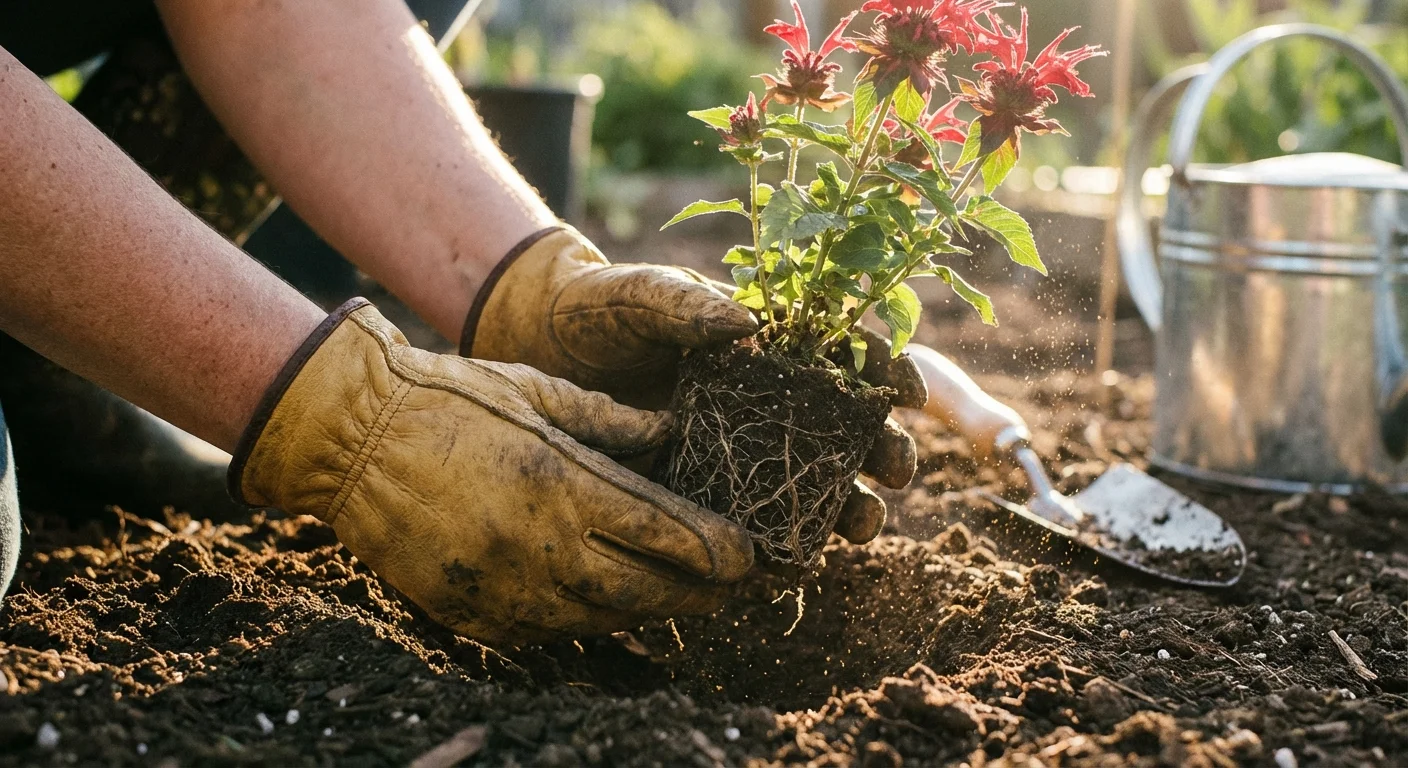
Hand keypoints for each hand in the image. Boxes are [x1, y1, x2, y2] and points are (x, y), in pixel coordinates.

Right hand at [232, 300, 753, 644]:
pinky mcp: (475, 618)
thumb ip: (613, 420)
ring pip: (604, 621)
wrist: (351, 441)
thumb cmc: (450, 400)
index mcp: (561, 482)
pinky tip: (607, 601)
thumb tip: (674, 431)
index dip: (717, 552)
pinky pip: (552, 636)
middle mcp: (538, 547)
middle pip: (647, 591)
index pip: (665, 534)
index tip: (749, 557)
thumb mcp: (538, 390)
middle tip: (732, 587)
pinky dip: (588, 620)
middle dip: (700, 593)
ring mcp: (504, 591)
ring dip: (649, 610)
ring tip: (680, 595)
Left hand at [463, 227, 927, 545]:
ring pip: (812, 480)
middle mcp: (767, 397)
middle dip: (881, 450)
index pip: (844, 351)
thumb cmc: (595, 308)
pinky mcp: (705, 486)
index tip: (907, 395)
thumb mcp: (635, 296)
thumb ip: (685, 304)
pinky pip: (753, 517)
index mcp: (767, 340)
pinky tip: (793, 559)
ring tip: (857, 528)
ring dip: (845, 505)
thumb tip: (747, 325)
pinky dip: (780, 539)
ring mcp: (740, 445)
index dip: (884, 370)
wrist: (534, 348)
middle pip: (846, 427)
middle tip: (895, 474)